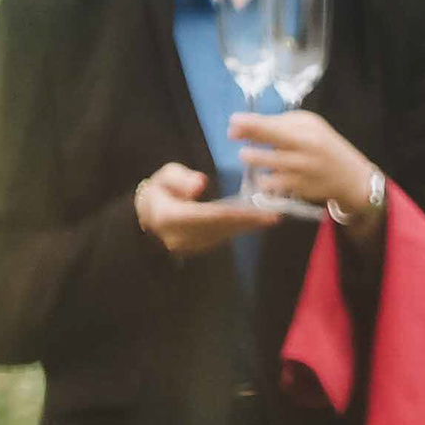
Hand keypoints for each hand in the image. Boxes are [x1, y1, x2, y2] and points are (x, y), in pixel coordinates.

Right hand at [133, 163, 273, 257]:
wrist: (149, 213)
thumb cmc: (160, 190)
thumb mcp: (165, 176)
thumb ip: (180, 179)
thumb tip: (200, 184)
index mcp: (169, 217)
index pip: (207, 216)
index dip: (234, 214)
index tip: (256, 212)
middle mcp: (179, 236)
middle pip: (219, 228)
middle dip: (248, 222)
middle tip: (275, 216)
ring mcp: (188, 245)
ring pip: (223, 235)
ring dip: (247, 227)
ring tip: (272, 218)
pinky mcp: (197, 247)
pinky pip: (222, 237)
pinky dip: (240, 229)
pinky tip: (257, 222)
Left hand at [227, 110, 375, 226]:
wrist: (351, 178)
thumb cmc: (323, 148)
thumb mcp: (310, 129)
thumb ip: (281, 124)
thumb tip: (243, 126)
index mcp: (308, 129)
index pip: (277, 122)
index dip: (251, 122)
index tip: (233, 120)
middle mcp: (307, 146)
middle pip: (274, 137)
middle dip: (250, 135)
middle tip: (232, 134)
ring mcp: (304, 168)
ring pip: (269, 163)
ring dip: (253, 158)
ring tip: (247, 156)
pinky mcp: (300, 187)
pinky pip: (272, 183)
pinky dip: (264, 180)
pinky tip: (264, 177)